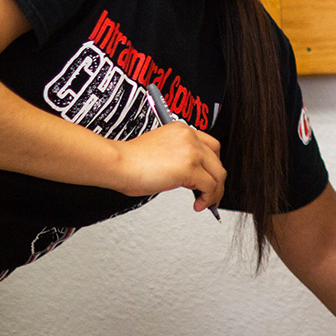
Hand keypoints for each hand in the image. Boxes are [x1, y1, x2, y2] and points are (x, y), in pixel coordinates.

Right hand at [112, 122, 226, 211]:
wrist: (117, 163)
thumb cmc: (129, 161)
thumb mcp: (161, 153)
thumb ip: (179, 159)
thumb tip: (191, 179)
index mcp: (182, 130)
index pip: (210, 146)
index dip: (212, 164)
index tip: (209, 177)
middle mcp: (190, 137)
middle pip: (216, 160)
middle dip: (216, 180)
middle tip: (211, 194)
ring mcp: (191, 151)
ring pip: (218, 174)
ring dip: (215, 191)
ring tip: (206, 203)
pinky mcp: (190, 167)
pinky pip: (210, 186)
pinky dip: (208, 198)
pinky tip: (199, 205)